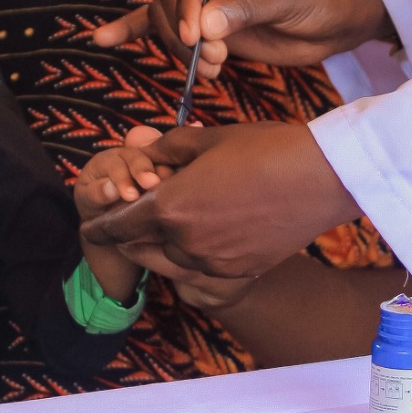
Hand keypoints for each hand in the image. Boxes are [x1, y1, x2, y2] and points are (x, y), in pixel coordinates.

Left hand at [79, 120, 359, 284]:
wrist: (320, 178)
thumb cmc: (265, 149)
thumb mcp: (207, 139)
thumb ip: (166, 149)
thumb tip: (142, 152)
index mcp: (170, 207)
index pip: (118, 225)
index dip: (99, 226)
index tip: (90, 226)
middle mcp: (186, 243)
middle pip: (139, 250)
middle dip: (130, 236)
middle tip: (131, 222)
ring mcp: (214, 263)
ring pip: (170, 264)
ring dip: (162, 249)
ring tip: (170, 228)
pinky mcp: (240, 273)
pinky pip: (203, 273)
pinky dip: (194, 258)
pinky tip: (206, 237)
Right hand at [93, 0, 394, 81]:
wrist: (340, 16)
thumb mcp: (289, 0)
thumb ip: (245, 11)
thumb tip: (203, 28)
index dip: (189, 8)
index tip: (195, 42)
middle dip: (184, 32)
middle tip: (212, 61)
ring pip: (167, 12)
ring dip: (178, 45)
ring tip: (208, 68)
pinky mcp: (203, 13)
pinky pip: (162, 18)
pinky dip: (135, 28)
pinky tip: (104, 38)